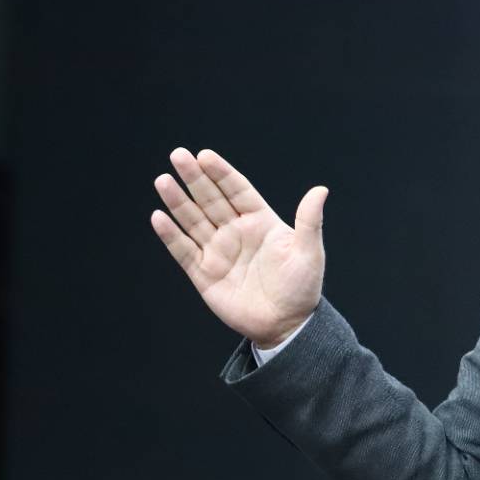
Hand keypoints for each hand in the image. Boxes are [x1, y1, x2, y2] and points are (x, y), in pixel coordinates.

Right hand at [150, 148, 327, 346]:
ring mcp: (218, 252)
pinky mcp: (204, 274)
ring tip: (163, 180)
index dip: (221, 173)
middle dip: (194, 178)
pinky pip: (183, 250)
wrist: (286, 325)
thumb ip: (309, 220)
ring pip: (193, 220)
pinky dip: (171, 235)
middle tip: (178, 155)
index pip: (237, 190)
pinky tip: (159, 217)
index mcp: (261, 222)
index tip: (205, 155)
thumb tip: (321, 189)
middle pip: (211, 199)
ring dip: (178, 201)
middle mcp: (236, 232)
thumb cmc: (302, 287)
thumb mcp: (309, 252)